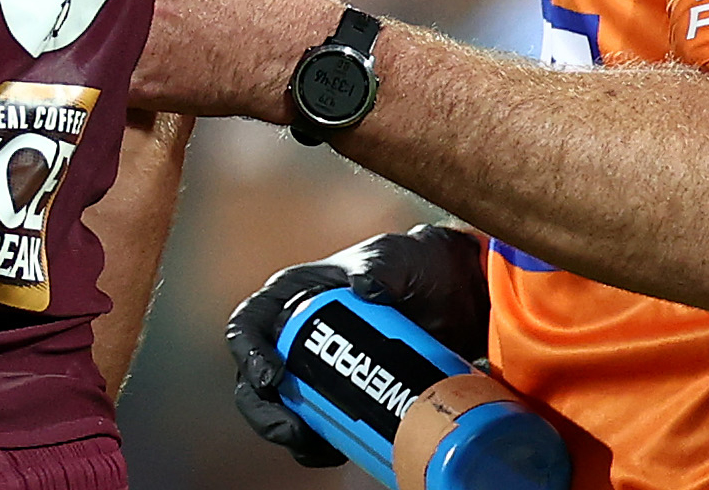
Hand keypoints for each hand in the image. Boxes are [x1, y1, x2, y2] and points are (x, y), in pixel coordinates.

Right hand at [225, 226, 494, 469]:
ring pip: (282, 410)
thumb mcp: (396, 257)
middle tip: (294, 429)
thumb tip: (365, 287)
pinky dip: (321, 445)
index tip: (273, 377)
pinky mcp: (346, 397)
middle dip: (266, 411)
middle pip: (255, 380)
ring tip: (317, 445)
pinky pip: (320, 427)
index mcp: (293, 296)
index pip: (249, 324)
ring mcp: (319, 370)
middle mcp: (296, 335)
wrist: (461, 298)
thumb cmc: (417, 266)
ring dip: (291, 434)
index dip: (248, 352)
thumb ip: (379, 266)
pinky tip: (338, 451)